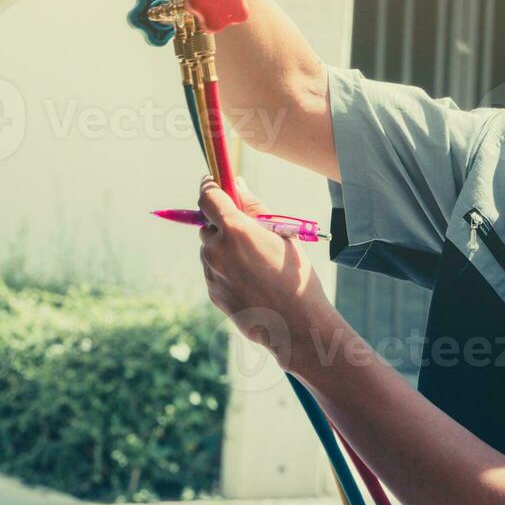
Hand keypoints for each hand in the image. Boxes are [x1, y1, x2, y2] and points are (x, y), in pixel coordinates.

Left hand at [196, 175, 335, 372]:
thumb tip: (237, 185)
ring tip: (255, 264)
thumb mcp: (282, 234)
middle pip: (207, 225)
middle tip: (247, 232)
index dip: (209, 186)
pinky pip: (214, 272)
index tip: (212, 181)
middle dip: (222, 224)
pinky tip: (251, 281)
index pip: (208, 197)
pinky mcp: (213, 292)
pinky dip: (226, 269)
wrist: (297, 323)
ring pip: (210, 250)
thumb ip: (254, 208)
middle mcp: (217, 250)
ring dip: (224, 249)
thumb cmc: (295, 275)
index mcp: (235, 230)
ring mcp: (212, 273)